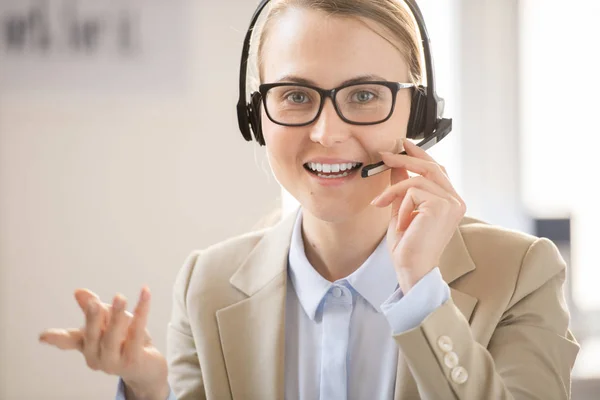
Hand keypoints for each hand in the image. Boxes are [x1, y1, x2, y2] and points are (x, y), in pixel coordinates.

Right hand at [39, 287, 168, 399]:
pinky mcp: (134, 361)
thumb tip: (78, 292)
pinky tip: (145, 295)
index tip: (43, 336)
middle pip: (93, 336)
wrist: (149, 368)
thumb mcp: (110, 323)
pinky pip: (136, 334)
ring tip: (120, 297)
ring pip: (113, 338)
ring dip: (116, 316)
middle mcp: (98, 358)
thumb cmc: (127, 343)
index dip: (57, 338)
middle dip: (92, 318)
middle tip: (93, 302)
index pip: (70, 341)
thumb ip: (96, 309)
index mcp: (88, 348)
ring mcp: (115, 363)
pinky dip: (141, 312)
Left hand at [370, 139, 465, 293]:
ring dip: (394, 190)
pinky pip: (412, 191)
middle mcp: (456, 201)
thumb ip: (402, 188)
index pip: (437, 169)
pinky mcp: (441, 206)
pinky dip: (400, 205)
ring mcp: (451, 203)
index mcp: (450, 202)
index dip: (420, 155)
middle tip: (384, 155)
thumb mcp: (402, 210)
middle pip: (431, 166)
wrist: (412, 269)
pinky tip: (401, 224)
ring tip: (381, 204)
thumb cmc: (408, 246)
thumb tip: (396, 165)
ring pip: (417, 178)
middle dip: (405, 158)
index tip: (402, 144)